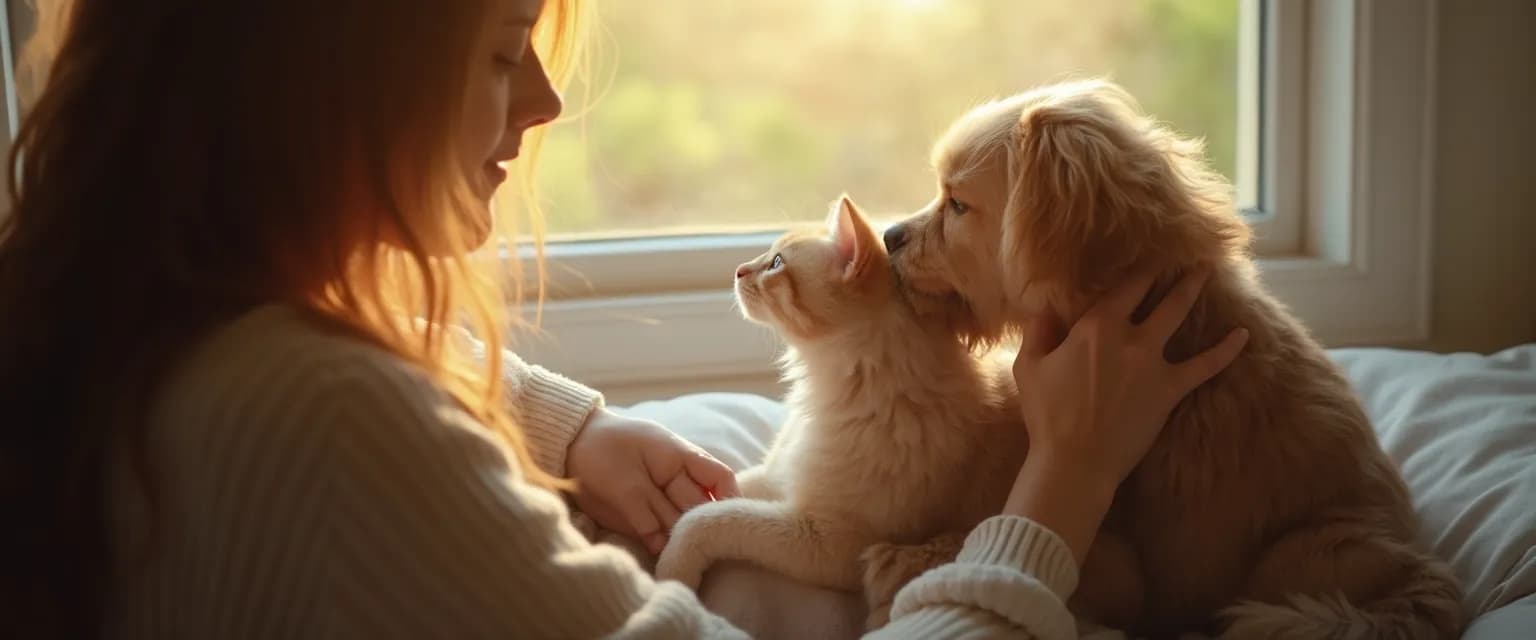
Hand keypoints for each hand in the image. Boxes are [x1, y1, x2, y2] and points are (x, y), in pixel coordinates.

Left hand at [565, 409, 740, 553]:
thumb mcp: (622, 477)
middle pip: (698, 506)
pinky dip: (663, 547)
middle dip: (698, 527)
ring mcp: (660, 499)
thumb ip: (644, 509)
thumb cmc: (601, 449)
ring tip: (679, 559)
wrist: (570, 446)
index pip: (718, 477)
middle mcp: (676, 480)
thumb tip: (663, 543)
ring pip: (679, 523)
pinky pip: (660, 535)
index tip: (727, 522)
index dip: (730, 498)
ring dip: (680, 541)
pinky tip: (665, 560)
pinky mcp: (644, 517)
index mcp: (679, 457)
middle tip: (694, 549)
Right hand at [1003, 266, 1247, 560]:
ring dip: (1193, 291)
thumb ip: (1039, 333)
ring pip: (1179, 316)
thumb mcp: (1029, 368)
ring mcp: (1154, 362)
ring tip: (1207, 272)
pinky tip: (1243, 335)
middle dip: (1173, 274)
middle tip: (1189, 258)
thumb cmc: (1048, 415)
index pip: (1123, 288)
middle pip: (1157, 296)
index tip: (1150, 256)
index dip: (1138, 271)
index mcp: (1095, 327)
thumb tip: (1044, 308)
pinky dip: (1226, 350)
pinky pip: (1206, 365)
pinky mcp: (1170, 389)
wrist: (1076, 460)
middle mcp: (1129, 337)